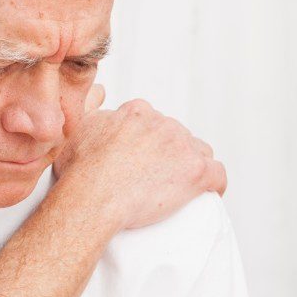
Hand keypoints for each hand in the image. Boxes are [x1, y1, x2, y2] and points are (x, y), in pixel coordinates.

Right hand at [54, 95, 225, 229]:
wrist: (93, 197)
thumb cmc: (81, 171)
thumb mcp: (78, 131)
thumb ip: (94, 112)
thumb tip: (101, 99)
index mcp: (137, 112)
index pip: (153, 121)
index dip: (149, 140)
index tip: (142, 157)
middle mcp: (163, 123)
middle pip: (176, 136)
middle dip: (170, 154)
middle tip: (155, 177)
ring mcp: (182, 146)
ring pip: (199, 152)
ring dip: (191, 166)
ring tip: (177, 187)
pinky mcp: (197, 171)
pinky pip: (218, 175)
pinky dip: (214, 184)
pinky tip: (206, 193)